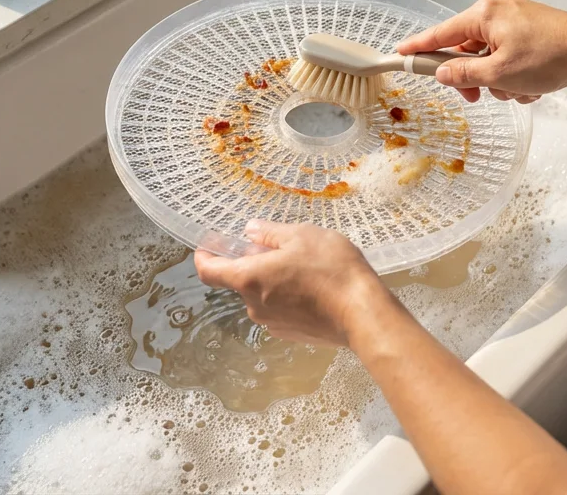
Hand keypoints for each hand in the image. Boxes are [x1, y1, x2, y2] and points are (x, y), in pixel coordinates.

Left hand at [193, 220, 397, 347]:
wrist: (362, 314)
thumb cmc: (330, 269)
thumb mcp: (302, 236)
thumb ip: (270, 233)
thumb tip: (250, 232)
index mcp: (249, 279)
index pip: (208, 272)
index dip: (204, 257)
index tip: (209, 247)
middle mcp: (253, 306)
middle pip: (242, 282)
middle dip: (255, 264)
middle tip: (283, 249)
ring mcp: (272, 323)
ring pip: (263, 296)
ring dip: (274, 282)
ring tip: (306, 268)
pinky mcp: (291, 335)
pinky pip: (280, 310)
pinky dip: (288, 298)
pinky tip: (314, 290)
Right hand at [397, 0, 566, 102]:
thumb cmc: (551, 56)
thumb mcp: (498, 73)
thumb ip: (464, 74)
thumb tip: (444, 74)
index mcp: (484, 15)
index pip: (440, 33)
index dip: (418, 47)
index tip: (399, 54)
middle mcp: (499, 12)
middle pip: (466, 49)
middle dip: (473, 77)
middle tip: (479, 96)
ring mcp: (518, 22)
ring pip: (491, 60)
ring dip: (499, 82)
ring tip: (519, 90)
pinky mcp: (535, 34)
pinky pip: (511, 59)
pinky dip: (517, 77)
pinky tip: (534, 87)